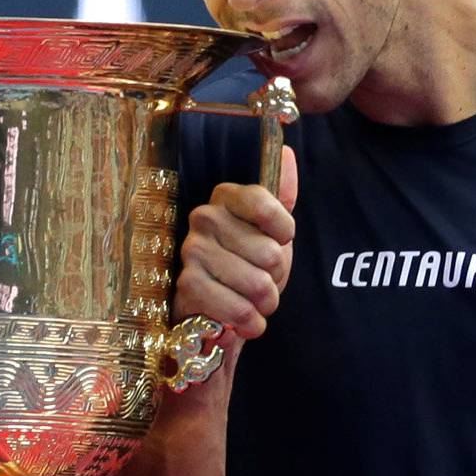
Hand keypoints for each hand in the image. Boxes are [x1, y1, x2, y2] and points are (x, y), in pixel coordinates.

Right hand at [176, 145, 298, 342]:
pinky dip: (249, 321)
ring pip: (259, 284)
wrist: (221, 315)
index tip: (277, 241)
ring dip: (264, 303)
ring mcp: (192, 250)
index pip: (268, 205)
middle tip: (259, 279)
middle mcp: (205, 217)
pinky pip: (238, 307)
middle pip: (272, 254)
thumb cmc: (247, 267)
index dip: (283, 233)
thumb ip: (281, 195)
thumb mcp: (272, 232)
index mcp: (227, 197)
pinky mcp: (187, 284)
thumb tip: (288, 153)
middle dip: (275, 278)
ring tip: (250, 299)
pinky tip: (243, 320)